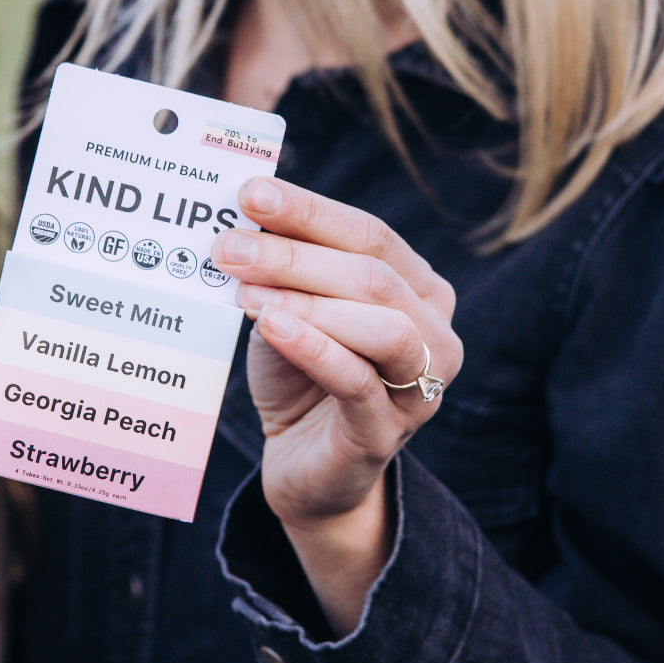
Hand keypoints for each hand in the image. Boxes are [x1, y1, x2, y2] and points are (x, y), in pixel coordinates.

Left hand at [209, 177, 461, 633]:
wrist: (305, 469)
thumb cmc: (300, 378)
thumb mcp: (291, 312)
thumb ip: (284, 272)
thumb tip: (244, 219)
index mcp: (419, 290)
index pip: (370, 235)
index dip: (310, 211)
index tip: (251, 193)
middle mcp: (434, 333)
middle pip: (374, 276)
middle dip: (296, 255)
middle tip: (229, 246)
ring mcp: (421, 387)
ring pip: (382, 324)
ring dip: (308, 298)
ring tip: (244, 288)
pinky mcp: (387, 431)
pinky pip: (358, 381)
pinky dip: (314, 346)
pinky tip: (271, 323)